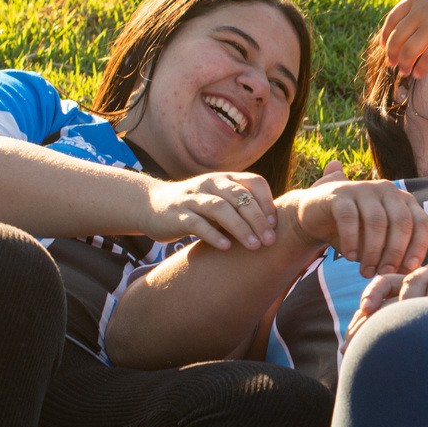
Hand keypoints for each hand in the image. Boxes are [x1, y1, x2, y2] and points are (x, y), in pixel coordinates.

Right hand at [141, 173, 277, 250]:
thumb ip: (241, 207)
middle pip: (240, 197)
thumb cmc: (196, 207)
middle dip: (258, 219)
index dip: (267, 202)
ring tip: (254, 246)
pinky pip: (197, 223)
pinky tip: (226, 247)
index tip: (275, 225)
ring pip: (220, 208)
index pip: (254, 182)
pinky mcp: (177, 215)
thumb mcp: (220, 201)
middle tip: (270, 240)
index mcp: (225, 179)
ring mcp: (193, 198)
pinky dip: (213, 235)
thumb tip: (273, 226)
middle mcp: (211, 184)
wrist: (152, 206)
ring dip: (240, 228)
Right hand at [283, 180, 427, 278]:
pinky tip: (351, 257)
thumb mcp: (378, 243)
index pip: (421, 223)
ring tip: (366, 272)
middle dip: (395, 252)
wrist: (315, 217)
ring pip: (377, 222)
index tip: (409, 270)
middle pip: (401, 222)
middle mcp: (387, 190)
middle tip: (385, 273)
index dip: (419, 248)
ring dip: (373, 251)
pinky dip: (352, 241)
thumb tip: (410, 271)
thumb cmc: (353, 232)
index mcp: (403, 200)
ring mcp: (363, 188)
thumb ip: (394, 252)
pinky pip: (349, 218)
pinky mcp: (339, 193)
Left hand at [380, 0, 427, 78]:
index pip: (393, 18)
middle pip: (398, 37)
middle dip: (392, 52)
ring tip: (404, 72)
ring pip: (409, 50)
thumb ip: (425, 5)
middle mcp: (421, 12)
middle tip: (391, 63)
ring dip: (404, 64)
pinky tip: (419, 75)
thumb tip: (416, 21)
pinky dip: (420, 69)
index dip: (386, 34)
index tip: (383, 45)